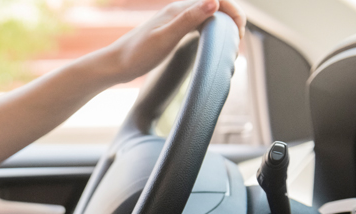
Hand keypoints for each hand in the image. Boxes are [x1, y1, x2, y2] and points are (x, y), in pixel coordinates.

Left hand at [103, 0, 246, 83]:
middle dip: (232, 19)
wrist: (115, 65)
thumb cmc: (137, 55)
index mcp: (179, 9)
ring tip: (230, 44)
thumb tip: (214, 2)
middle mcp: (178, 11)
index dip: (234, 13)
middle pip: (215, 5)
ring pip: (207, 15)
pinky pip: (198, 24)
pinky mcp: (171, 30)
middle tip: (238, 43)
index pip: (217, 0)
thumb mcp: (165, 38)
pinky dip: (211, 30)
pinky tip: (211, 44)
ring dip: (223, 25)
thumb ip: (189, 20)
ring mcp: (175, 20)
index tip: (240, 34)